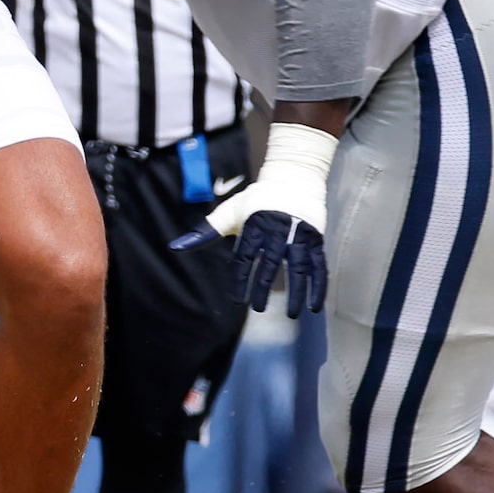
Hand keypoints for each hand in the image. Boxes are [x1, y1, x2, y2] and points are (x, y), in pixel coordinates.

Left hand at [172, 121, 334, 317]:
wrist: (293, 177)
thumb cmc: (257, 199)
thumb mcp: (229, 211)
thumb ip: (204, 231)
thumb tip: (175, 246)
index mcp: (255, 225)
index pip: (246, 257)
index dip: (241, 279)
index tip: (238, 301)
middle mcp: (278, 230)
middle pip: (272, 263)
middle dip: (265, 287)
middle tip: (260, 309)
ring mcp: (299, 235)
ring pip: (299, 267)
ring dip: (298, 291)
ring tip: (293, 314)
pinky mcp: (315, 239)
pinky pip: (318, 266)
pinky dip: (318, 286)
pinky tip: (314, 306)